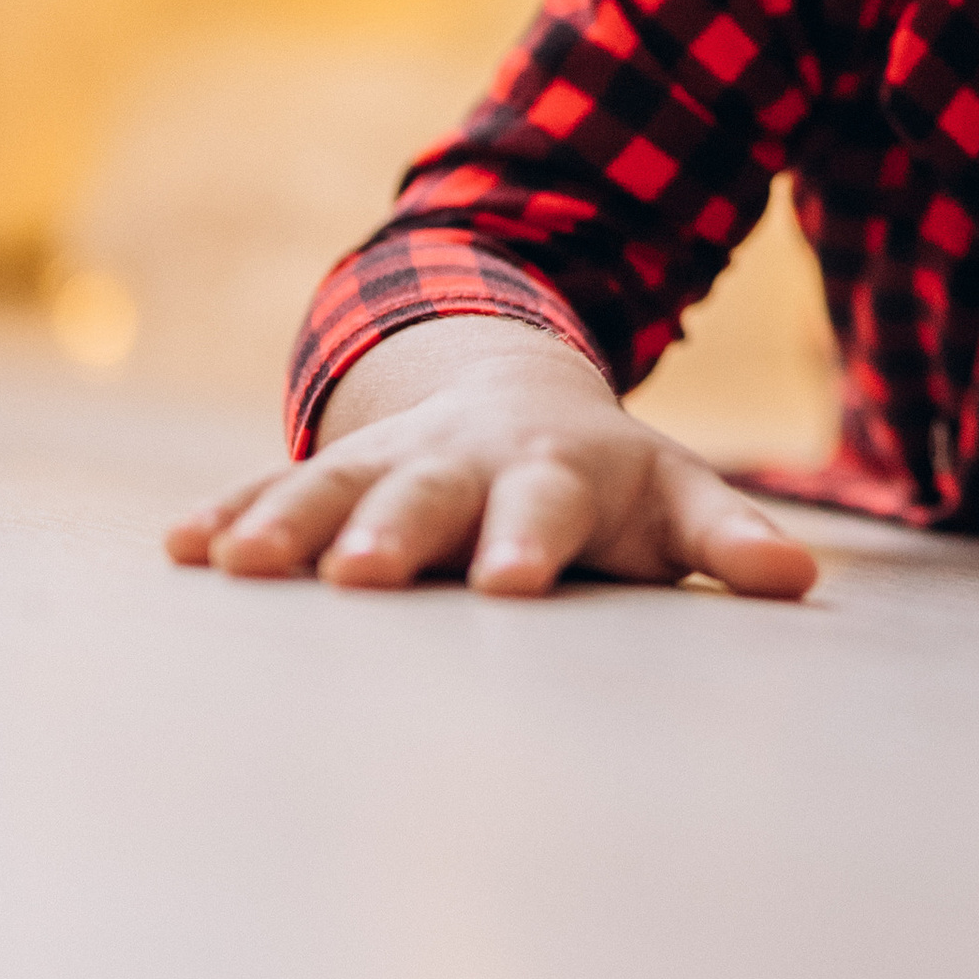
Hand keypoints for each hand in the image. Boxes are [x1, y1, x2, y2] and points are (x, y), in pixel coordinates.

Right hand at [165, 332, 817, 602]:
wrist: (515, 392)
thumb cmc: (610, 482)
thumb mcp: (674, 501)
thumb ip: (727, 541)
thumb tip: (798, 580)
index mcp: (557, 471)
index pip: (546, 507)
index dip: (529, 541)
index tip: (510, 586)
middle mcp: (464, 461)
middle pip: (425, 496)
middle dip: (390, 533)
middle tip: (357, 578)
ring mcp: (389, 462)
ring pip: (330, 487)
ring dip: (284, 523)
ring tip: (234, 566)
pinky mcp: (331, 474)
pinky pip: (270, 489)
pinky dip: (227, 516)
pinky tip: (180, 552)